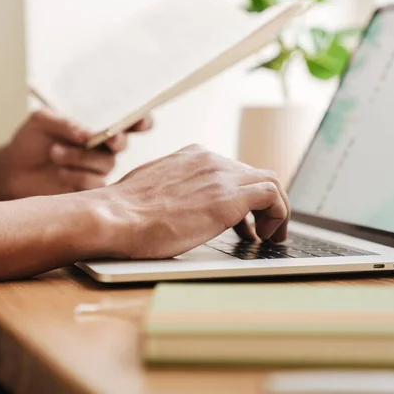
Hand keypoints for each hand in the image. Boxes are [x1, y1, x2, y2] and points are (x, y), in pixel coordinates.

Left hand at [0, 109, 151, 199]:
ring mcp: (98, 169)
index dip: (140, 120)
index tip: (139, 121)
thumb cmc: (31, 140)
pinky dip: (75, 175)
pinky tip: (59, 172)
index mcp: (97, 126)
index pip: (128, 121)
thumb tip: (86, 133)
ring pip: (106, 162)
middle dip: (113, 139)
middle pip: (122, 143)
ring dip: (80, 156)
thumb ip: (65, 122)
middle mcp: (103, 148)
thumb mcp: (41, 121)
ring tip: (55, 152)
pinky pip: (96, 182)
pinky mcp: (91, 190)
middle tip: (97, 137)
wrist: (13, 170)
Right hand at [75, 144, 289, 259]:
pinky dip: (278, 215)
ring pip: (270, 182)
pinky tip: (266, 236)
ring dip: (275, 210)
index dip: (242, 195)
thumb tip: (178, 205)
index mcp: (192, 156)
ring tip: (269, 235)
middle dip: (260, 204)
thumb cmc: (124, 212)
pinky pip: (273, 197)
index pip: (232, 169)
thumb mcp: (152, 189)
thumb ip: (173, 190)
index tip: (243, 218)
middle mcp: (210, 159)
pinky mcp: (229, 197)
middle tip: (261, 230)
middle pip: (254, 174)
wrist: (115, 217)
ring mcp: (221, 175)